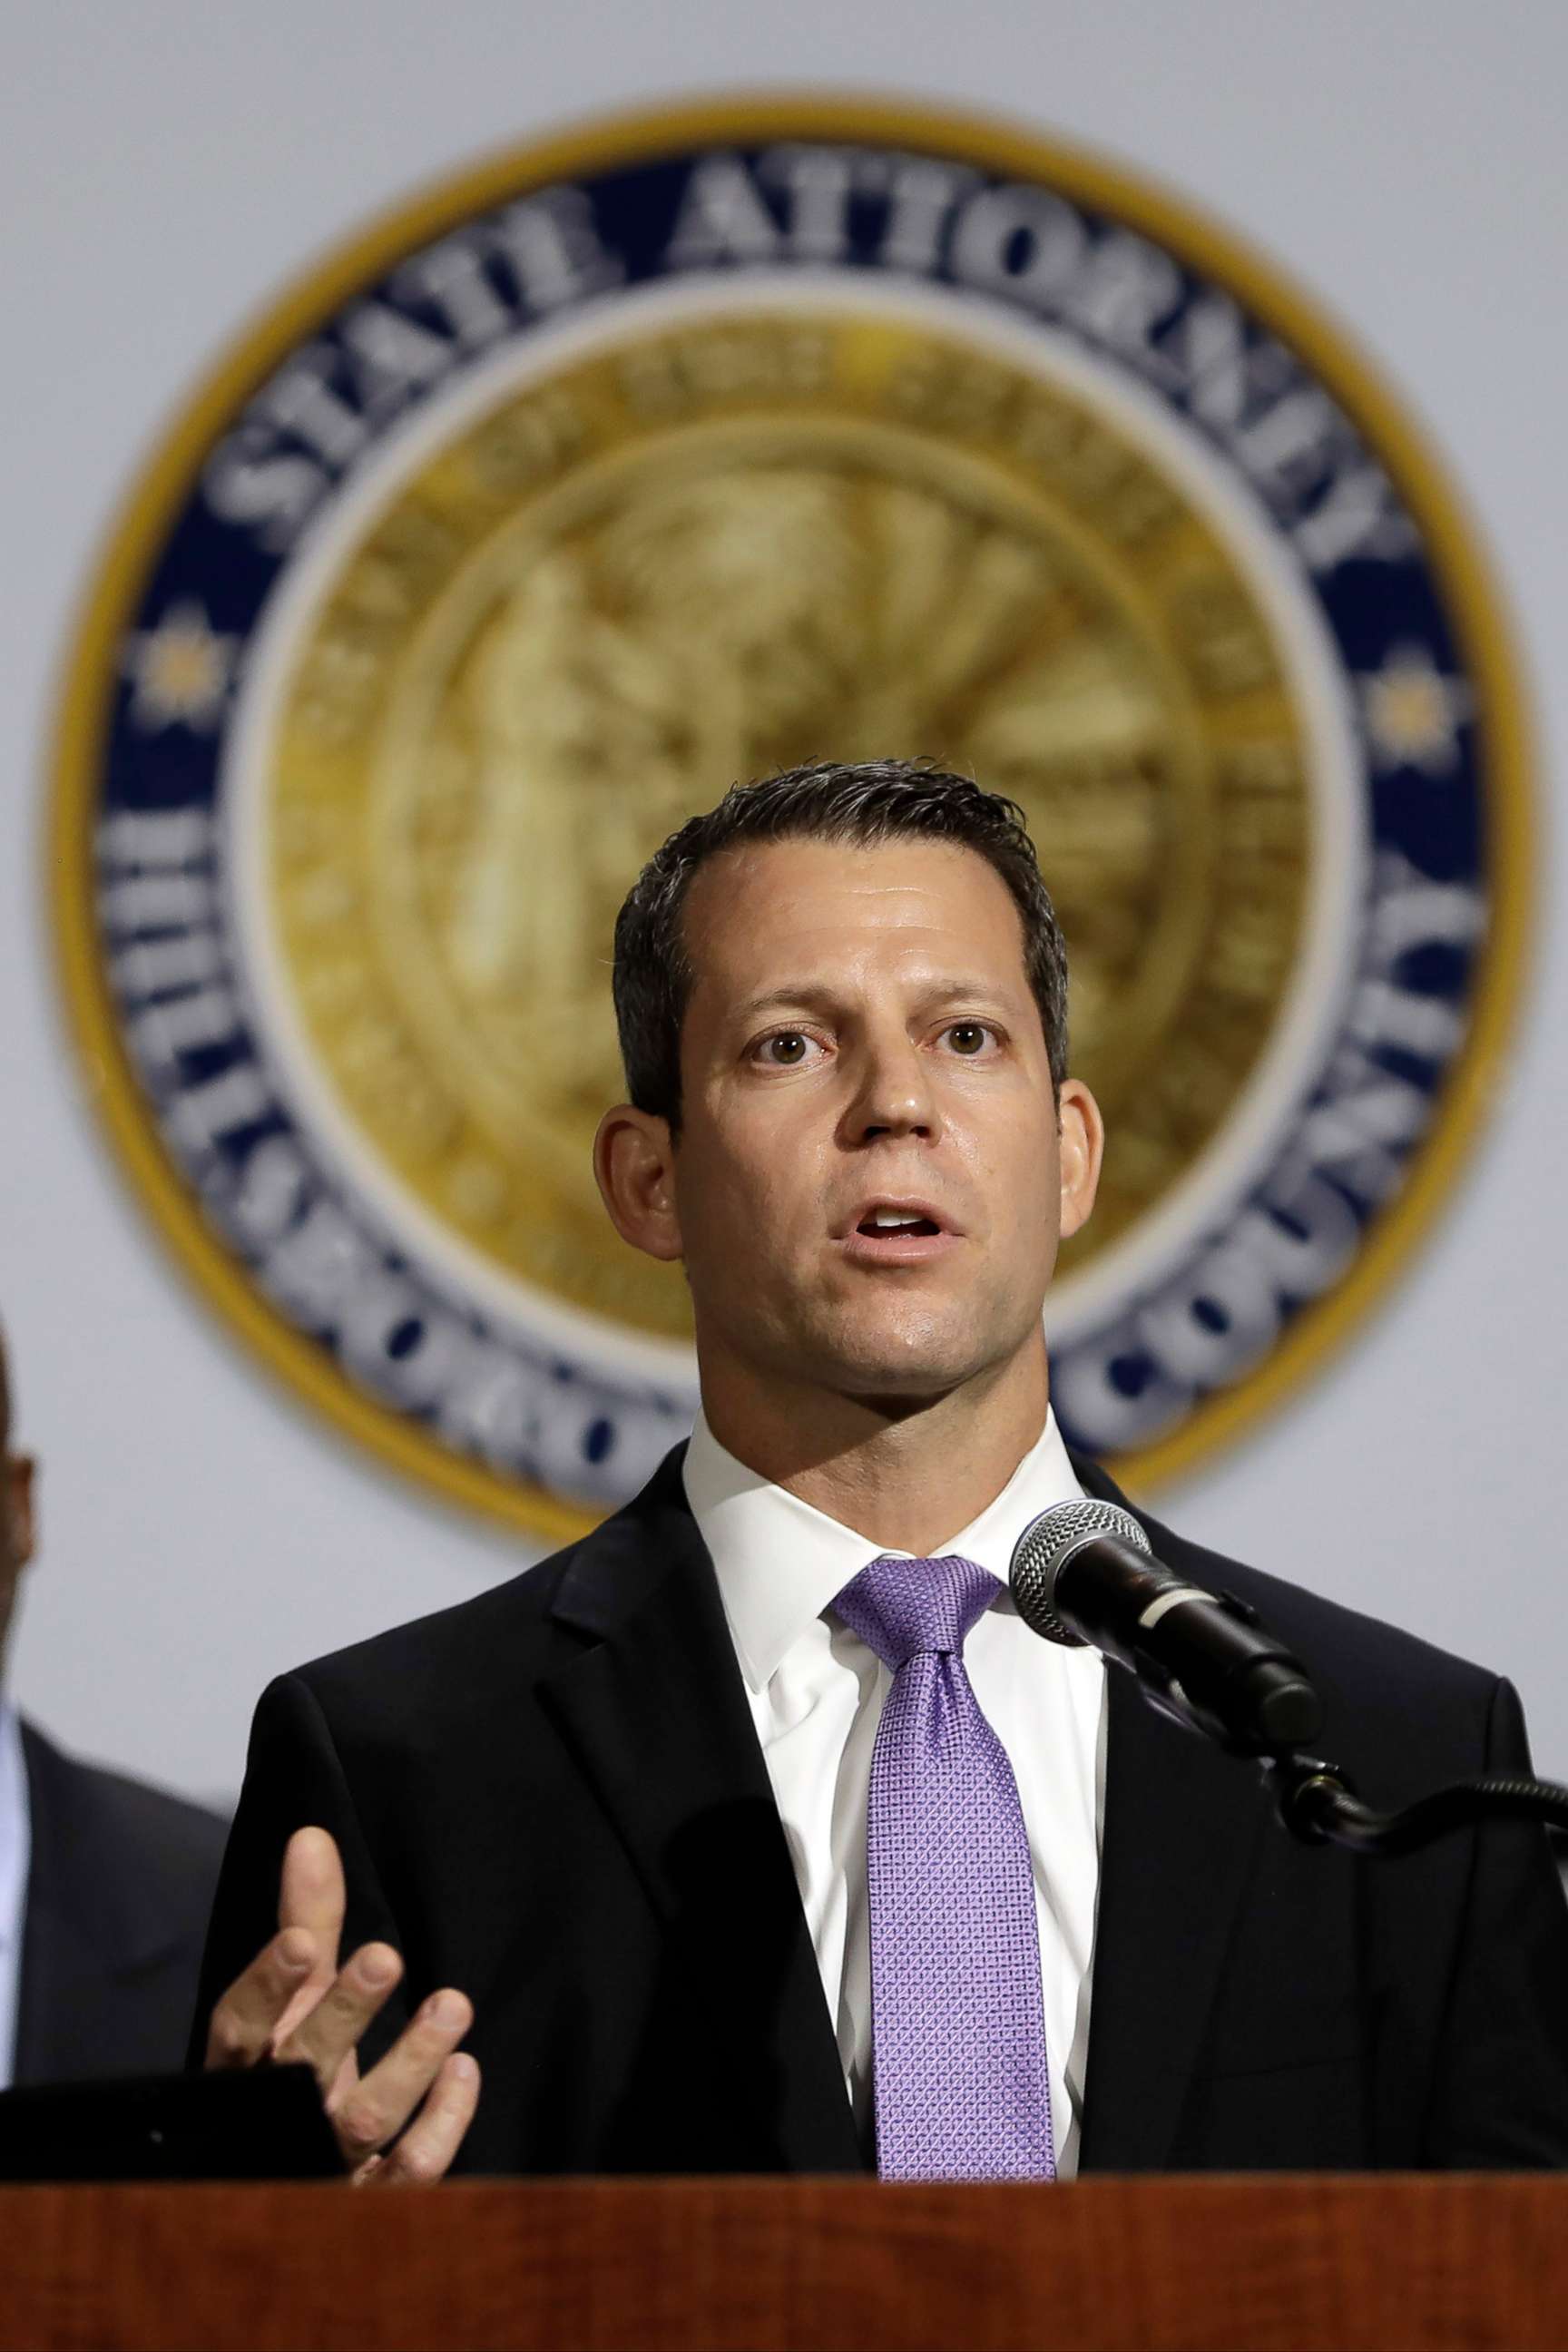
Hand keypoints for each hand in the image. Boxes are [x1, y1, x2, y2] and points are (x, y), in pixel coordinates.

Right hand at [205, 1825, 478, 2183]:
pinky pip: (410, 2172)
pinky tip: (464, 2070)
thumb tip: (312, 1836)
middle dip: (342, 2015)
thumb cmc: (293, 2067)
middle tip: (384, 1956)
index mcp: (243, 2069)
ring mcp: (322, 2166)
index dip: (266, 1989)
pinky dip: (440, 2125)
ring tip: (452, 2003)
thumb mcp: (297, 1996)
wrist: (293, 2180)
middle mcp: (276, 2119)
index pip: (240, 2031)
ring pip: (364, 2122)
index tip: (303, 1941)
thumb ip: (306, 1918)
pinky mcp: (371, 2199)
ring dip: (409, 2064)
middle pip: (301, 2071)